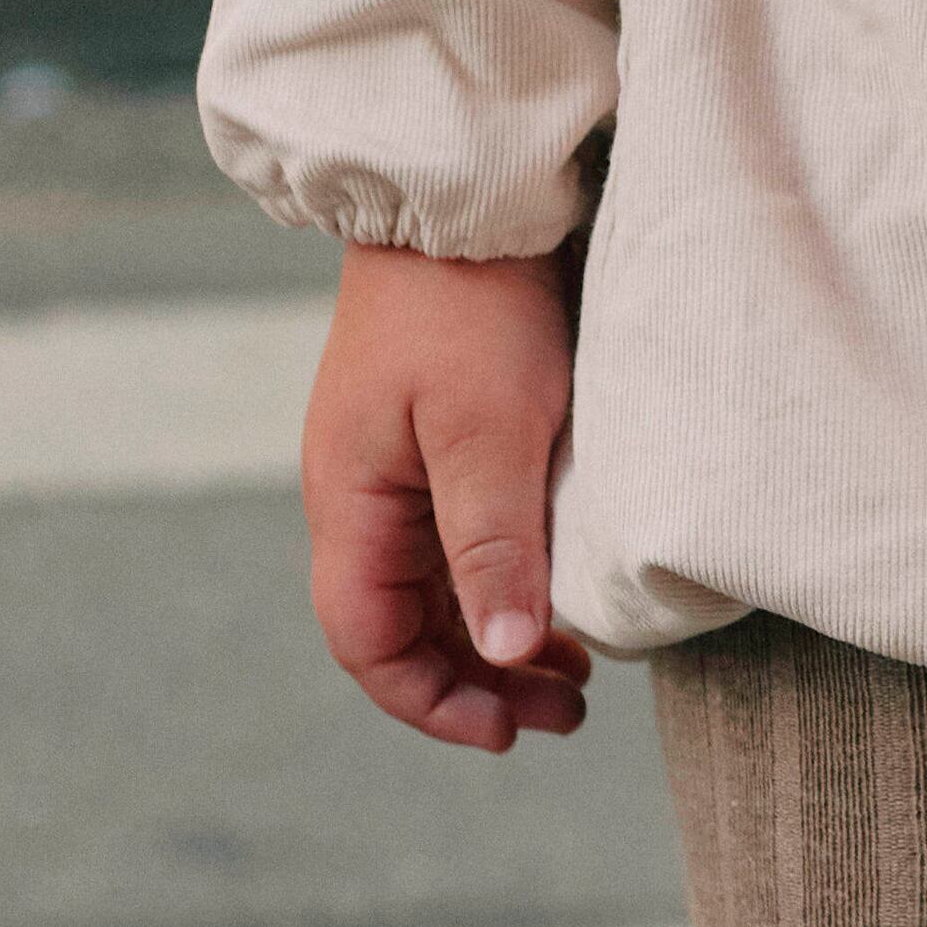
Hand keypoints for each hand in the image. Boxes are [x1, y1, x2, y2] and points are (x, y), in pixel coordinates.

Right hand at [304, 240, 588, 753]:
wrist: (466, 195)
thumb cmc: (471, 305)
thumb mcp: (489, 430)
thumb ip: (492, 544)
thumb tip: (497, 657)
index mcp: (351, 501)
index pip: (367, 643)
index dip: (433, 702)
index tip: (510, 731)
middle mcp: (363, 495)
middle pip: (404, 627)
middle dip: (478, 683)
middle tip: (568, 713)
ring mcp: (397, 466)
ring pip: (437, 590)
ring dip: (497, 640)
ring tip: (575, 676)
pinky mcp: (438, 436)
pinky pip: (460, 541)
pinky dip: (506, 584)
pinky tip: (559, 599)